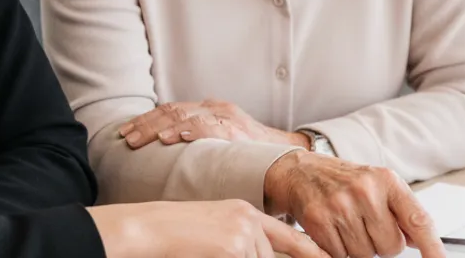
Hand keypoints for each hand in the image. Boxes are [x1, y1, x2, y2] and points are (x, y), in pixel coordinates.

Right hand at [87, 200, 327, 257]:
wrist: (150, 228)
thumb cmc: (178, 234)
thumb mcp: (217, 231)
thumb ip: (244, 241)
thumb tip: (265, 254)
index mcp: (246, 212)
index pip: (289, 237)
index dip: (313, 252)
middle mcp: (249, 220)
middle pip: (271, 257)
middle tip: (258, 254)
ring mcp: (242, 233)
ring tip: (211, 249)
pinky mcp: (233, 247)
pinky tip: (210, 253)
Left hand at [118, 99, 310, 149]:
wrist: (287, 154)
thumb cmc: (250, 153)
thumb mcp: (221, 141)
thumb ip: (199, 141)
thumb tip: (166, 154)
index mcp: (209, 109)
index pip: (171, 109)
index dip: (146, 119)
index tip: (126, 131)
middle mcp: (215, 108)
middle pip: (172, 110)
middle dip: (146, 124)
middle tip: (126, 138)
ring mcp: (226, 117)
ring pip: (185, 116)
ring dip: (159, 129)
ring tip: (141, 140)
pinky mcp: (237, 129)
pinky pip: (209, 127)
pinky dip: (190, 131)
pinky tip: (174, 138)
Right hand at [264, 151, 445, 257]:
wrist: (302, 171)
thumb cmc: (344, 180)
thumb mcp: (378, 185)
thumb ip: (401, 211)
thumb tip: (421, 241)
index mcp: (387, 180)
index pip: (418, 220)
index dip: (433, 247)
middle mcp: (365, 191)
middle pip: (391, 246)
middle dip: (382, 244)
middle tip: (367, 225)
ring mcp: (341, 205)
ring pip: (366, 255)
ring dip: (359, 248)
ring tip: (348, 225)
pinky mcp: (319, 220)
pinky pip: (341, 256)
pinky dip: (339, 249)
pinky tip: (334, 230)